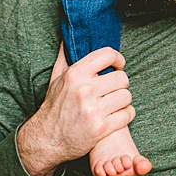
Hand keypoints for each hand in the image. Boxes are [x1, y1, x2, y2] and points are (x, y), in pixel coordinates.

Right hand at [16, 47, 133, 175]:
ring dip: (124, 100)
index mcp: (75, 74)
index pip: (107, 55)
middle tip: (113, 89)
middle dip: (120, 83)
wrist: (48, 138)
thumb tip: (68, 37)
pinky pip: (127, 114)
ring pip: (127, 96)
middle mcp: (84, 90)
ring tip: (114, 102)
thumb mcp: (55, 79)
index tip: (117, 65)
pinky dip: (126, 115)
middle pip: (122, 78)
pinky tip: (116, 115)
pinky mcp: (102, 128)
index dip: (118, 59)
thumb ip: (64, 57)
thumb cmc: (54, 106)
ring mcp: (93, 110)